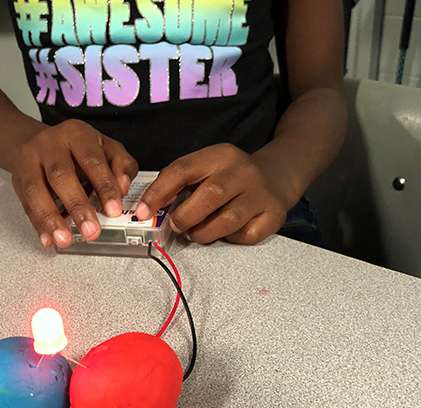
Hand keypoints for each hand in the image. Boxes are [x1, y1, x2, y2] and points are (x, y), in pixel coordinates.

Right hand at [11, 120, 137, 247]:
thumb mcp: (108, 149)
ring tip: (64, 239)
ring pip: (36, 190)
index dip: (104, 186)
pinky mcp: (18, 179)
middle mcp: (49, 143)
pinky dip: (37, 223)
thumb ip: (122, 166)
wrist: (45, 142)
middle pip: (61, 175)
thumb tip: (123, 188)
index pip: (92, 160)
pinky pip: (26, 203)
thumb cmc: (81, 149)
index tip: (113, 210)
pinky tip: (48, 238)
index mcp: (76, 133)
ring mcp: (29, 160)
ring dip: (51, 218)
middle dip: (77, 206)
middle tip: (91, 231)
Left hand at [135, 144, 287, 244]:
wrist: (277, 175)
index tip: (143, 211)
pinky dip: (230, 238)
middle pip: (210, 195)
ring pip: (228, 219)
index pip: (183, 170)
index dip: (159, 192)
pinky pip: (246, 234)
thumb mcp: (207, 167)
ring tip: (195, 232)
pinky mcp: (273, 215)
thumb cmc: (231, 176)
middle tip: (176, 225)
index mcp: (220, 155)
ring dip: (204, 232)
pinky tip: (225, 232)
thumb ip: (180, 182)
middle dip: (186, 216)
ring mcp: (261, 194)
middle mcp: (243, 171)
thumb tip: (150, 207)